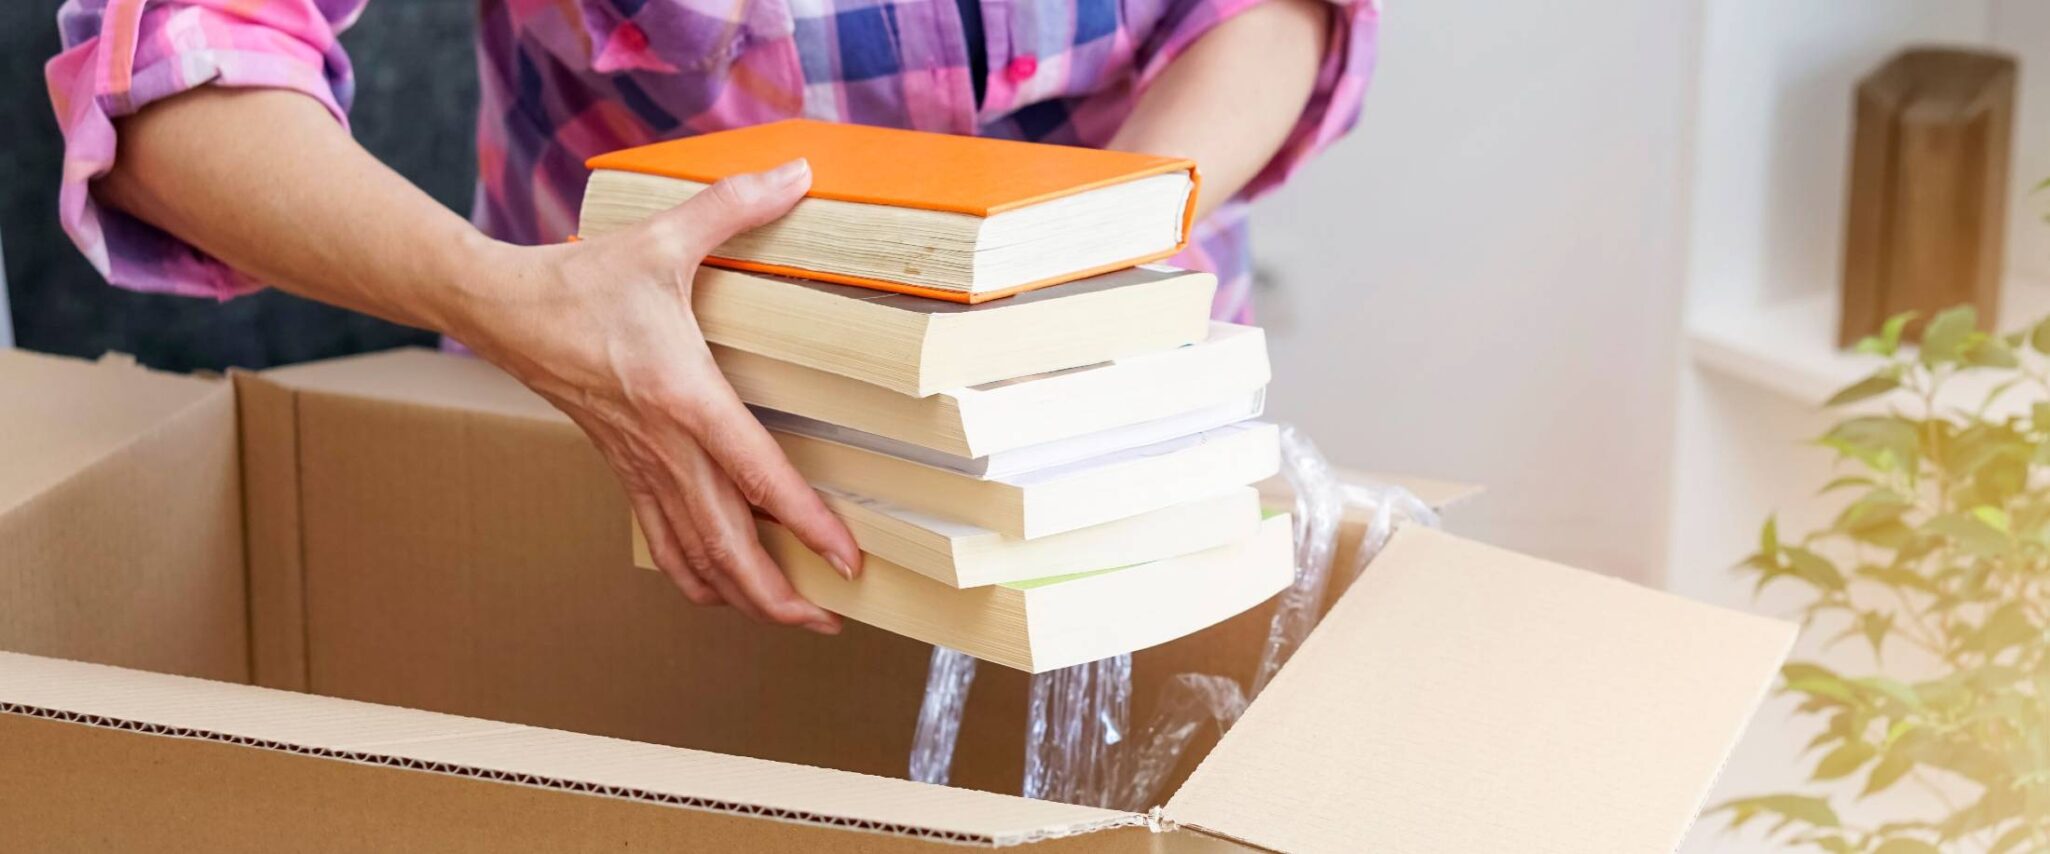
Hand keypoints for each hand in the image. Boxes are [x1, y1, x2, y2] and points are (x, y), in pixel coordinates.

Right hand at [450, 159, 861, 633]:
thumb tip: (797, 172)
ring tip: (792, 619)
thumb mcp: (664, 237)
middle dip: (779, 596)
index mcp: (683, 396)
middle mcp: (664, 445)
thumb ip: (734, 205)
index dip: (805, 524)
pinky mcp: (623, 470)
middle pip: (725, 545)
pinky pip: (662, 541)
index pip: (756, 476)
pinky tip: (723, 592)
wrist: (503, 308)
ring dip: (742, 597)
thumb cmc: (586, 277)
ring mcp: (640, 466)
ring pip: (693, 556)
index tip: (847, 560)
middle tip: (830, 621)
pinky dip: (696, 576)